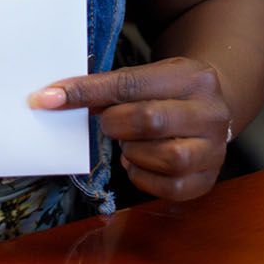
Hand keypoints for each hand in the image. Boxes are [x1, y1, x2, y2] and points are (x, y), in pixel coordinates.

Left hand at [29, 56, 231, 201]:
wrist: (215, 106)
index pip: (130, 83)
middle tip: (107, 124)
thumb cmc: (168, 90)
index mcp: (192, 77)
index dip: (85, 92)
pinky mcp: (208, 180)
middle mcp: (210, 113)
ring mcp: (214, 150)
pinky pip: (171, 187)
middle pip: (149, 120)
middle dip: (115, 124)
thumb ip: (112, 87)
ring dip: (132, 152)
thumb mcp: (149, 76)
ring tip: (128, 143)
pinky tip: (139, 161)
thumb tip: (57, 99)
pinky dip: (143, 176)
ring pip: (166, 157)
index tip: (48, 98)